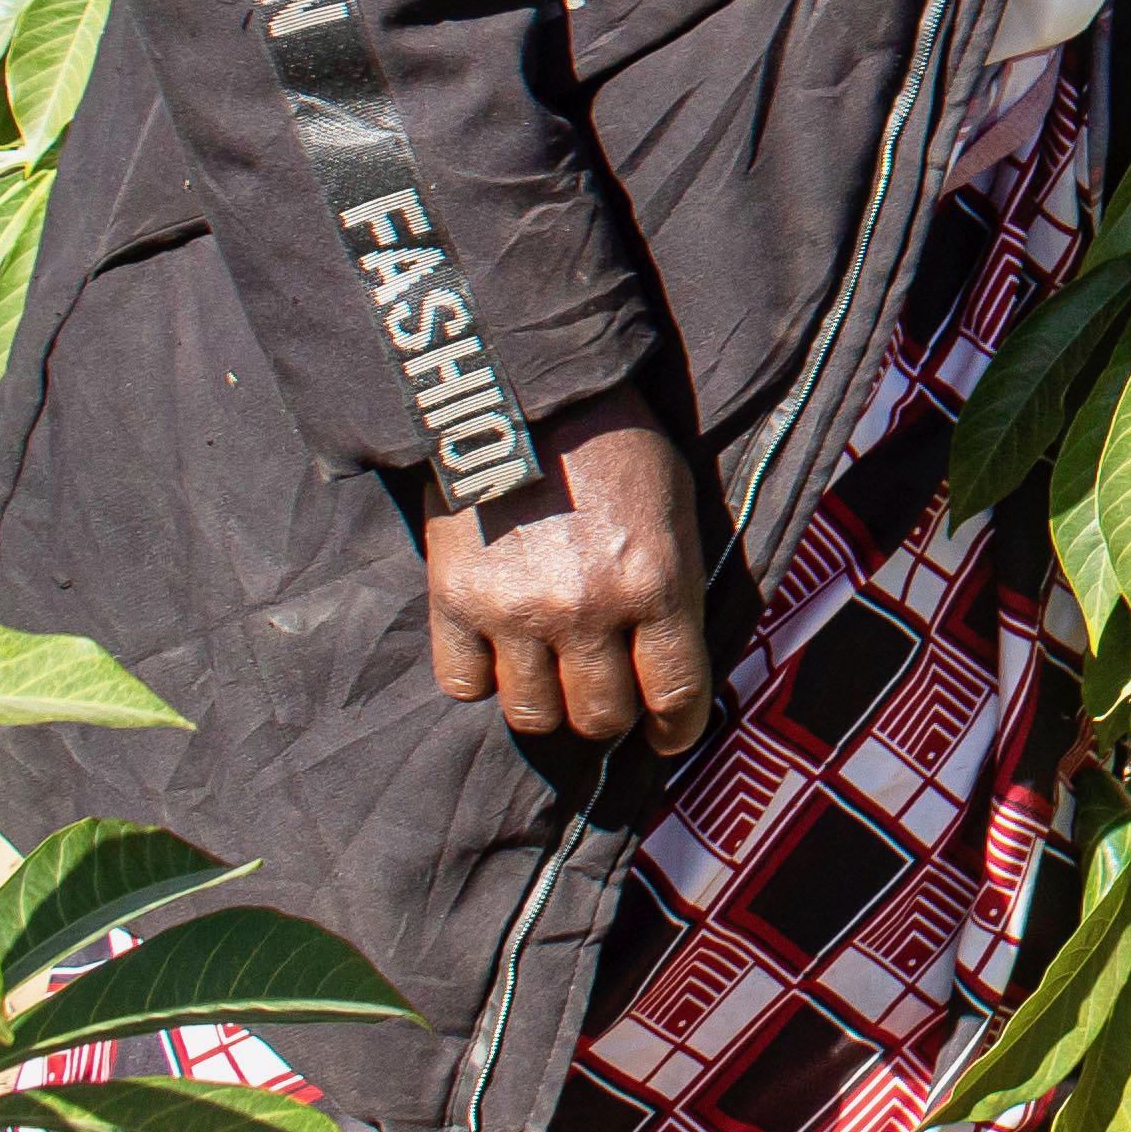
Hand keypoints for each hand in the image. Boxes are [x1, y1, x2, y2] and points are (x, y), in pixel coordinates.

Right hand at [422, 391, 716, 751]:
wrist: (525, 396)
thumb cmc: (617, 449)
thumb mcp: (677, 511)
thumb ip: (676, 592)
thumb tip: (674, 668)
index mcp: (656, 584)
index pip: (675, 697)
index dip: (677, 729)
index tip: (669, 735)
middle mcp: (587, 611)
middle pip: (600, 717)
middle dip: (612, 712)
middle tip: (608, 690)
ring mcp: (515, 613)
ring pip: (533, 715)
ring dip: (548, 701)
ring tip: (553, 671)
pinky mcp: (453, 603)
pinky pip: (465, 686)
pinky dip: (483, 677)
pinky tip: (499, 648)